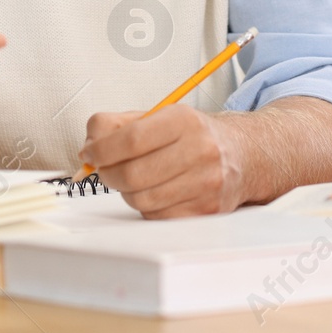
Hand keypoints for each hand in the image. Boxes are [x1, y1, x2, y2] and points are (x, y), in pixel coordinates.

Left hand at [78, 104, 246, 218]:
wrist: (242, 155)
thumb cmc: (194, 136)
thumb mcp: (159, 116)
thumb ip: (117, 124)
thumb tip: (89, 145)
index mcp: (184, 121)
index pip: (131, 138)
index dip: (100, 149)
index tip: (90, 153)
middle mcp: (199, 150)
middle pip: (132, 174)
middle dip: (108, 174)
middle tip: (105, 169)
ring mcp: (205, 183)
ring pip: (141, 199)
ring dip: (126, 192)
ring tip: (134, 179)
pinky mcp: (206, 209)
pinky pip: (156, 216)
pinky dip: (146, 206)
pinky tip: (155, 191)